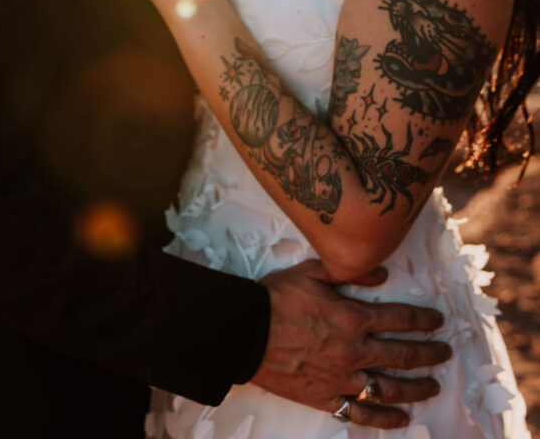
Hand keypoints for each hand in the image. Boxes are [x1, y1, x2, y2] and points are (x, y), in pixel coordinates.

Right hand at [252, 259, 449, 429]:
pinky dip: (385, 418)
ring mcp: (342, 378)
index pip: (401, 319)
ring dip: (417, 388)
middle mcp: (354, 350)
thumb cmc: (276, 298)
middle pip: (404, 355)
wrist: (244, 331)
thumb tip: (381, 275)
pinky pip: (362, 414)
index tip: (438, 322)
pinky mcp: (326, 398)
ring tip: (433, 386)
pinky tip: (401, 417)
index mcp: (352, 316)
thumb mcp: (312, 272)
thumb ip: (350, 273)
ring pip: (390, 388)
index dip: (424, 320)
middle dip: (430, 354)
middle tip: (445, 353)